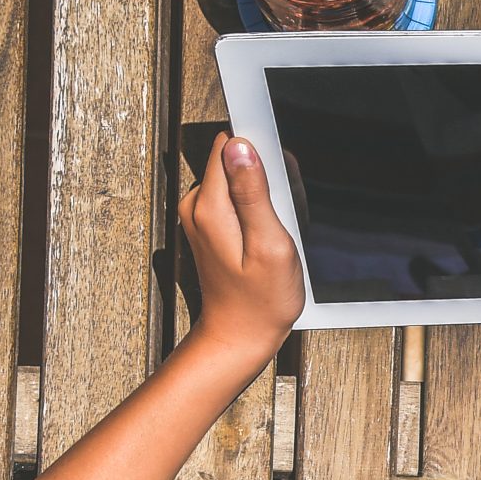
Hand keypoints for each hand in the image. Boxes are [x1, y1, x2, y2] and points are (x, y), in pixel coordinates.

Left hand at [177, 135, 303, 364]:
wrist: (241, 334)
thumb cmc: (261, 299)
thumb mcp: (270, 245)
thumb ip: (254, 193)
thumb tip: (240, 146)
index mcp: (209, 206)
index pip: (229, 145)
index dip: (261, 152)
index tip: (279, 180)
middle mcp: (196, 205)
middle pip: (236, 160)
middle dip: (269, 178)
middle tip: (284, 217)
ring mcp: (200, 216)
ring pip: (240, 179)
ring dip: (268, 197)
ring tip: (278, 232)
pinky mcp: (209, 225)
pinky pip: (237, 199)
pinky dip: (260, 211)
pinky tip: (269, 237)